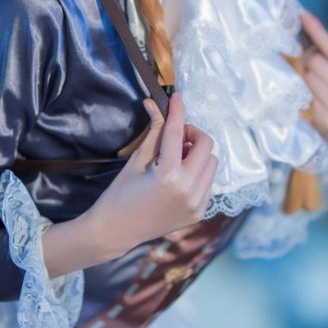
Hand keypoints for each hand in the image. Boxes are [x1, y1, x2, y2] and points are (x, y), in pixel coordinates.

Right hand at [42, 92, 216, 274]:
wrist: (116, 230)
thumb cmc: (121, 193)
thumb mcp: (137, 159)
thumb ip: (154, 131)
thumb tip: (155, 103)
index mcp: (168, 175)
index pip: (177, 132)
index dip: (177, 111)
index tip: (176, 97)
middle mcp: (188, 190)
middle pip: (206, 145)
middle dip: (191, 134)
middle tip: (175, 137)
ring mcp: (196, 203)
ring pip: (211, 163)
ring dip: (197, 154)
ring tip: (175, 160)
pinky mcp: (199, 213)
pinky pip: (208, 182)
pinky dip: (198, 173)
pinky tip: (178, 177)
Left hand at [299, 10, 327, 149]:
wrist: (326, 142)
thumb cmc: (327, 103)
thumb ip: (324, 55)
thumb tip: (305, 22)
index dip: (317, 31)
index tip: (303, 14)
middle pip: (316, 60)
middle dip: (305, 59)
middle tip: (303, 67)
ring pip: (308, 75)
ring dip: (301, 76)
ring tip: (305, 86)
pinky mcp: (326, 119)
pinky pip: (304, 92)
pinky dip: (300, 91)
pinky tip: (303, 99)